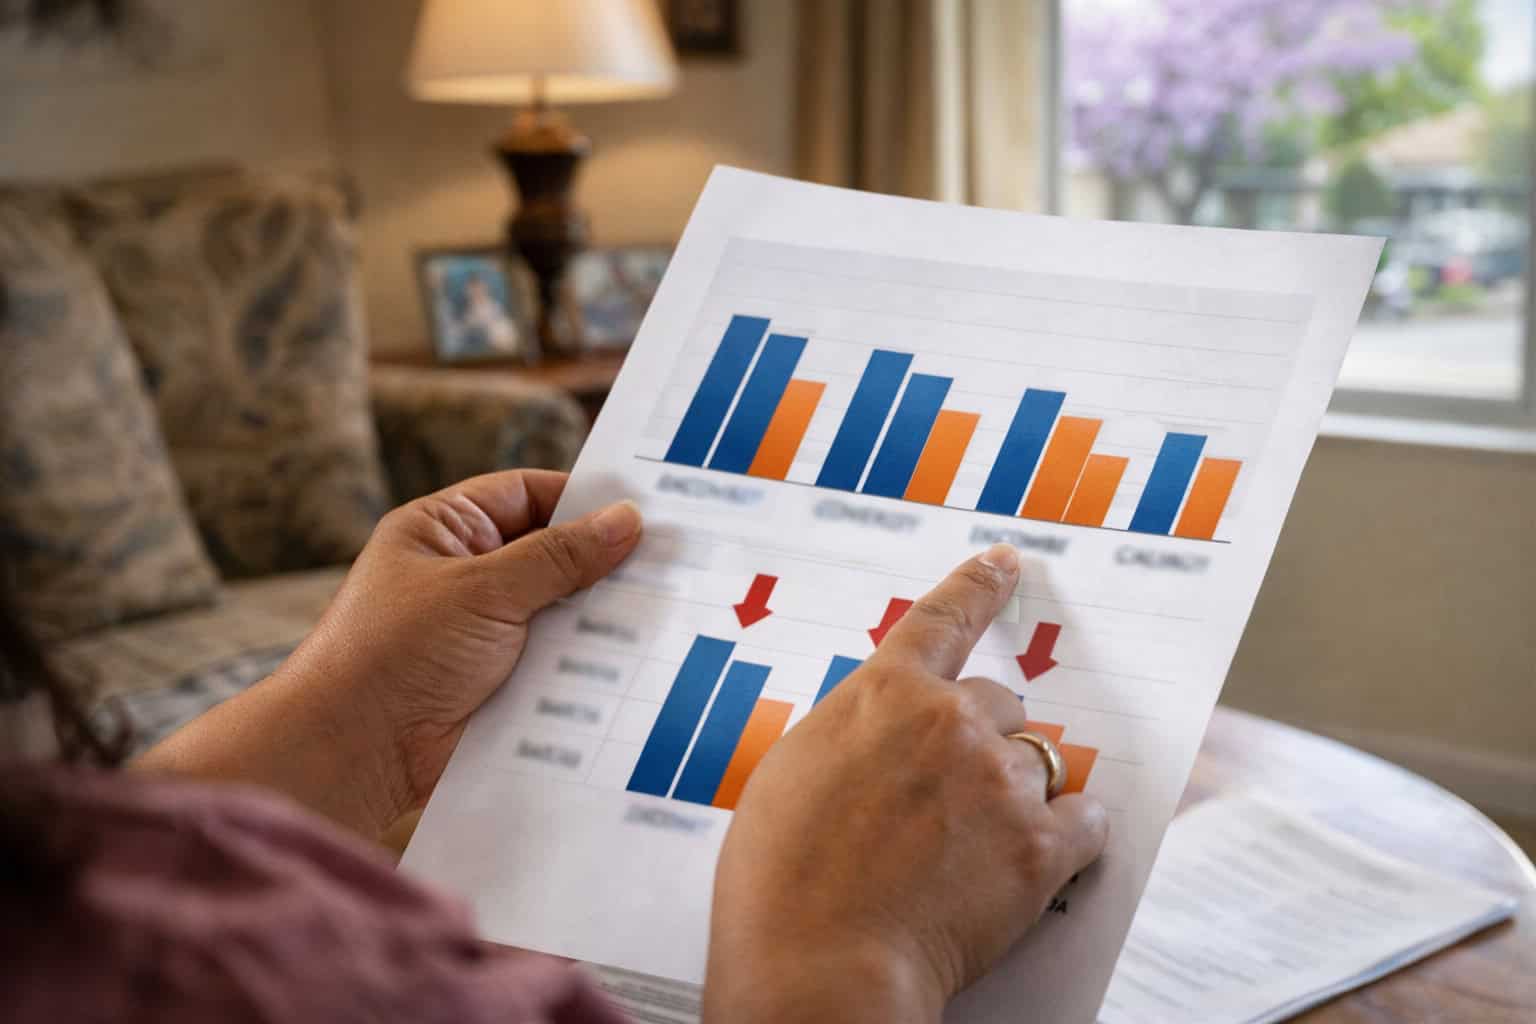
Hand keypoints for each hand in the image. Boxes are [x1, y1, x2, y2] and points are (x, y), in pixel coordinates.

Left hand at [138, 471, 641, 835]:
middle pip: (552, 554)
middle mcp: (465, 575)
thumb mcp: (483, 590)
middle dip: (603, 562)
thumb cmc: (394, 653)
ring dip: (600, 617)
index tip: (645, 509)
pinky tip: (638, 661)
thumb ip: (559, 557)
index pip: (527, 494)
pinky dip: (589, 664)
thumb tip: (626, 522)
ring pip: (561, 612)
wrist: (354, 754)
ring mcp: (484, 632)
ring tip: (666, 609)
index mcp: (445, 530)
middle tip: (671, 561)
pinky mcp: (500, 683)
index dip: (583, 499)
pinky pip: (557, 663)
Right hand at [703, 546, 1108, 1023]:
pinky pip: (1084, 821)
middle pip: (999, 703)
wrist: (818, 962)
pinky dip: (1070, 838)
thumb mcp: (793, 773)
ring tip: (971, 850)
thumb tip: (883, 742)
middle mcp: (950, 721)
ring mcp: (999, 782)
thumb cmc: (780, 879)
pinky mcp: (1039, 848)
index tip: (1007, 563)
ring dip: (1013, 796)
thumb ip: (852, 736)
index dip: (979, 586)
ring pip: (1036, 765)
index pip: (943, 617)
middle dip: (979, 742)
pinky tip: (1039, 860)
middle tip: (947, 798)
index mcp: (884, 694)